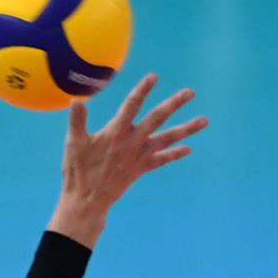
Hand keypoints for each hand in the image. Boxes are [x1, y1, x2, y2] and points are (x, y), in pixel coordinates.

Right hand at [49, 74, 207, 245]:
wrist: (87, 199)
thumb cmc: (78, 171)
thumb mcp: (73, 144)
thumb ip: (76, 120)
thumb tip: (75, 99)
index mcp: (116, 132)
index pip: (131, 105)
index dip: (142, 90)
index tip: (153, 77)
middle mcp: (132, 141)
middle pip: (158, 118)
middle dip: (174, 104)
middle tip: (190, 92)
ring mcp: (139, 155)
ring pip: (167, 138)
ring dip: (187, 129)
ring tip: (204, 121)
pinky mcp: (141, 168)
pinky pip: (162, 160)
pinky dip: (174, 154)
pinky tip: (188, 148)